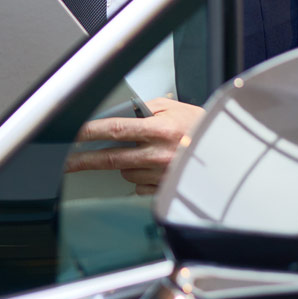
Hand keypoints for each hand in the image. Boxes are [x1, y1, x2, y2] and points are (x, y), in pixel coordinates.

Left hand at [65, 97, 203, 195]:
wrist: (231, 154)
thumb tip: (119, 112)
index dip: (89, 132)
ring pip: (125, 172)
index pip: (115, 129)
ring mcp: (161, 175)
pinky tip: (153, 167)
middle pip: (110, 158)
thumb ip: (144, 108)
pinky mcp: (165, 191)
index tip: (72, 134)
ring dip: (125, 163)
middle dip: (83, 160)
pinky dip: (140, 177)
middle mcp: (159, 154)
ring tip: (143, 152)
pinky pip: (140, 186)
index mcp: (159, 129)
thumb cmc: (203, 128)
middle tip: (66, 161)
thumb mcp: (174, 107)